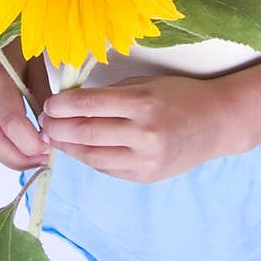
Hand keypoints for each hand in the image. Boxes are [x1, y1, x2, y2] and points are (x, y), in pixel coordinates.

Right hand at [0, 52, 50, 171]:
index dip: (32, 141)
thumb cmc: (14, 41)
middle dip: (21, 159)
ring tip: (37, 159)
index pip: (12, 123)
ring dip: (12, 158)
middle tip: (45, 161)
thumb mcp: (34, 62)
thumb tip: (53, 128)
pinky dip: (4, 148)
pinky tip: (23, 148)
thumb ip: (43, 94)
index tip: (52, 144)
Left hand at [38, 74, 234, 182]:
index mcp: (143, 103)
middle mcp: (144, 133)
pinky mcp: (146, 176)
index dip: (62, 106)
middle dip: (58, 128)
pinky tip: (78, 149)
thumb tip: (72, 102)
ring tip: (53, 138)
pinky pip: (107, 169)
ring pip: (93, 156)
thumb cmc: (180, 95)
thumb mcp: (147, 84)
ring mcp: (145, 159)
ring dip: (67, 147)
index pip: (90, 105)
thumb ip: (112, 94)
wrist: (217, 123)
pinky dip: (89, 159)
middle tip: (43, 123)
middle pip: (86, 133)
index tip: (48, 104)